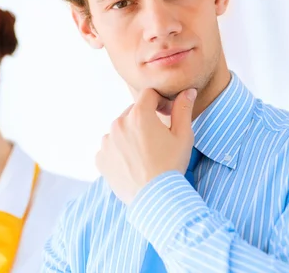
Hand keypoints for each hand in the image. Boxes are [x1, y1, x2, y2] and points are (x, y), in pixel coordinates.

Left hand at [97, 88, 196, 204]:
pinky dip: (119, 151)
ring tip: (144, 153)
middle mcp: (119, 124)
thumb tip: (187, 91)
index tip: (166, 113)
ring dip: (130, 134)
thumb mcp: (183, 136)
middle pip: (133, 112)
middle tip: (157, 138)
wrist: (155, 198)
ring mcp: (107, 142)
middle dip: (144, 119)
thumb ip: (183, 109)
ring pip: (120, 129)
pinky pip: (110, 147)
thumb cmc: (171, 166)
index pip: (148, 95)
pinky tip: (132, 163)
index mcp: (139, 115)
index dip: (159, 101)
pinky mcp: (100, 158)